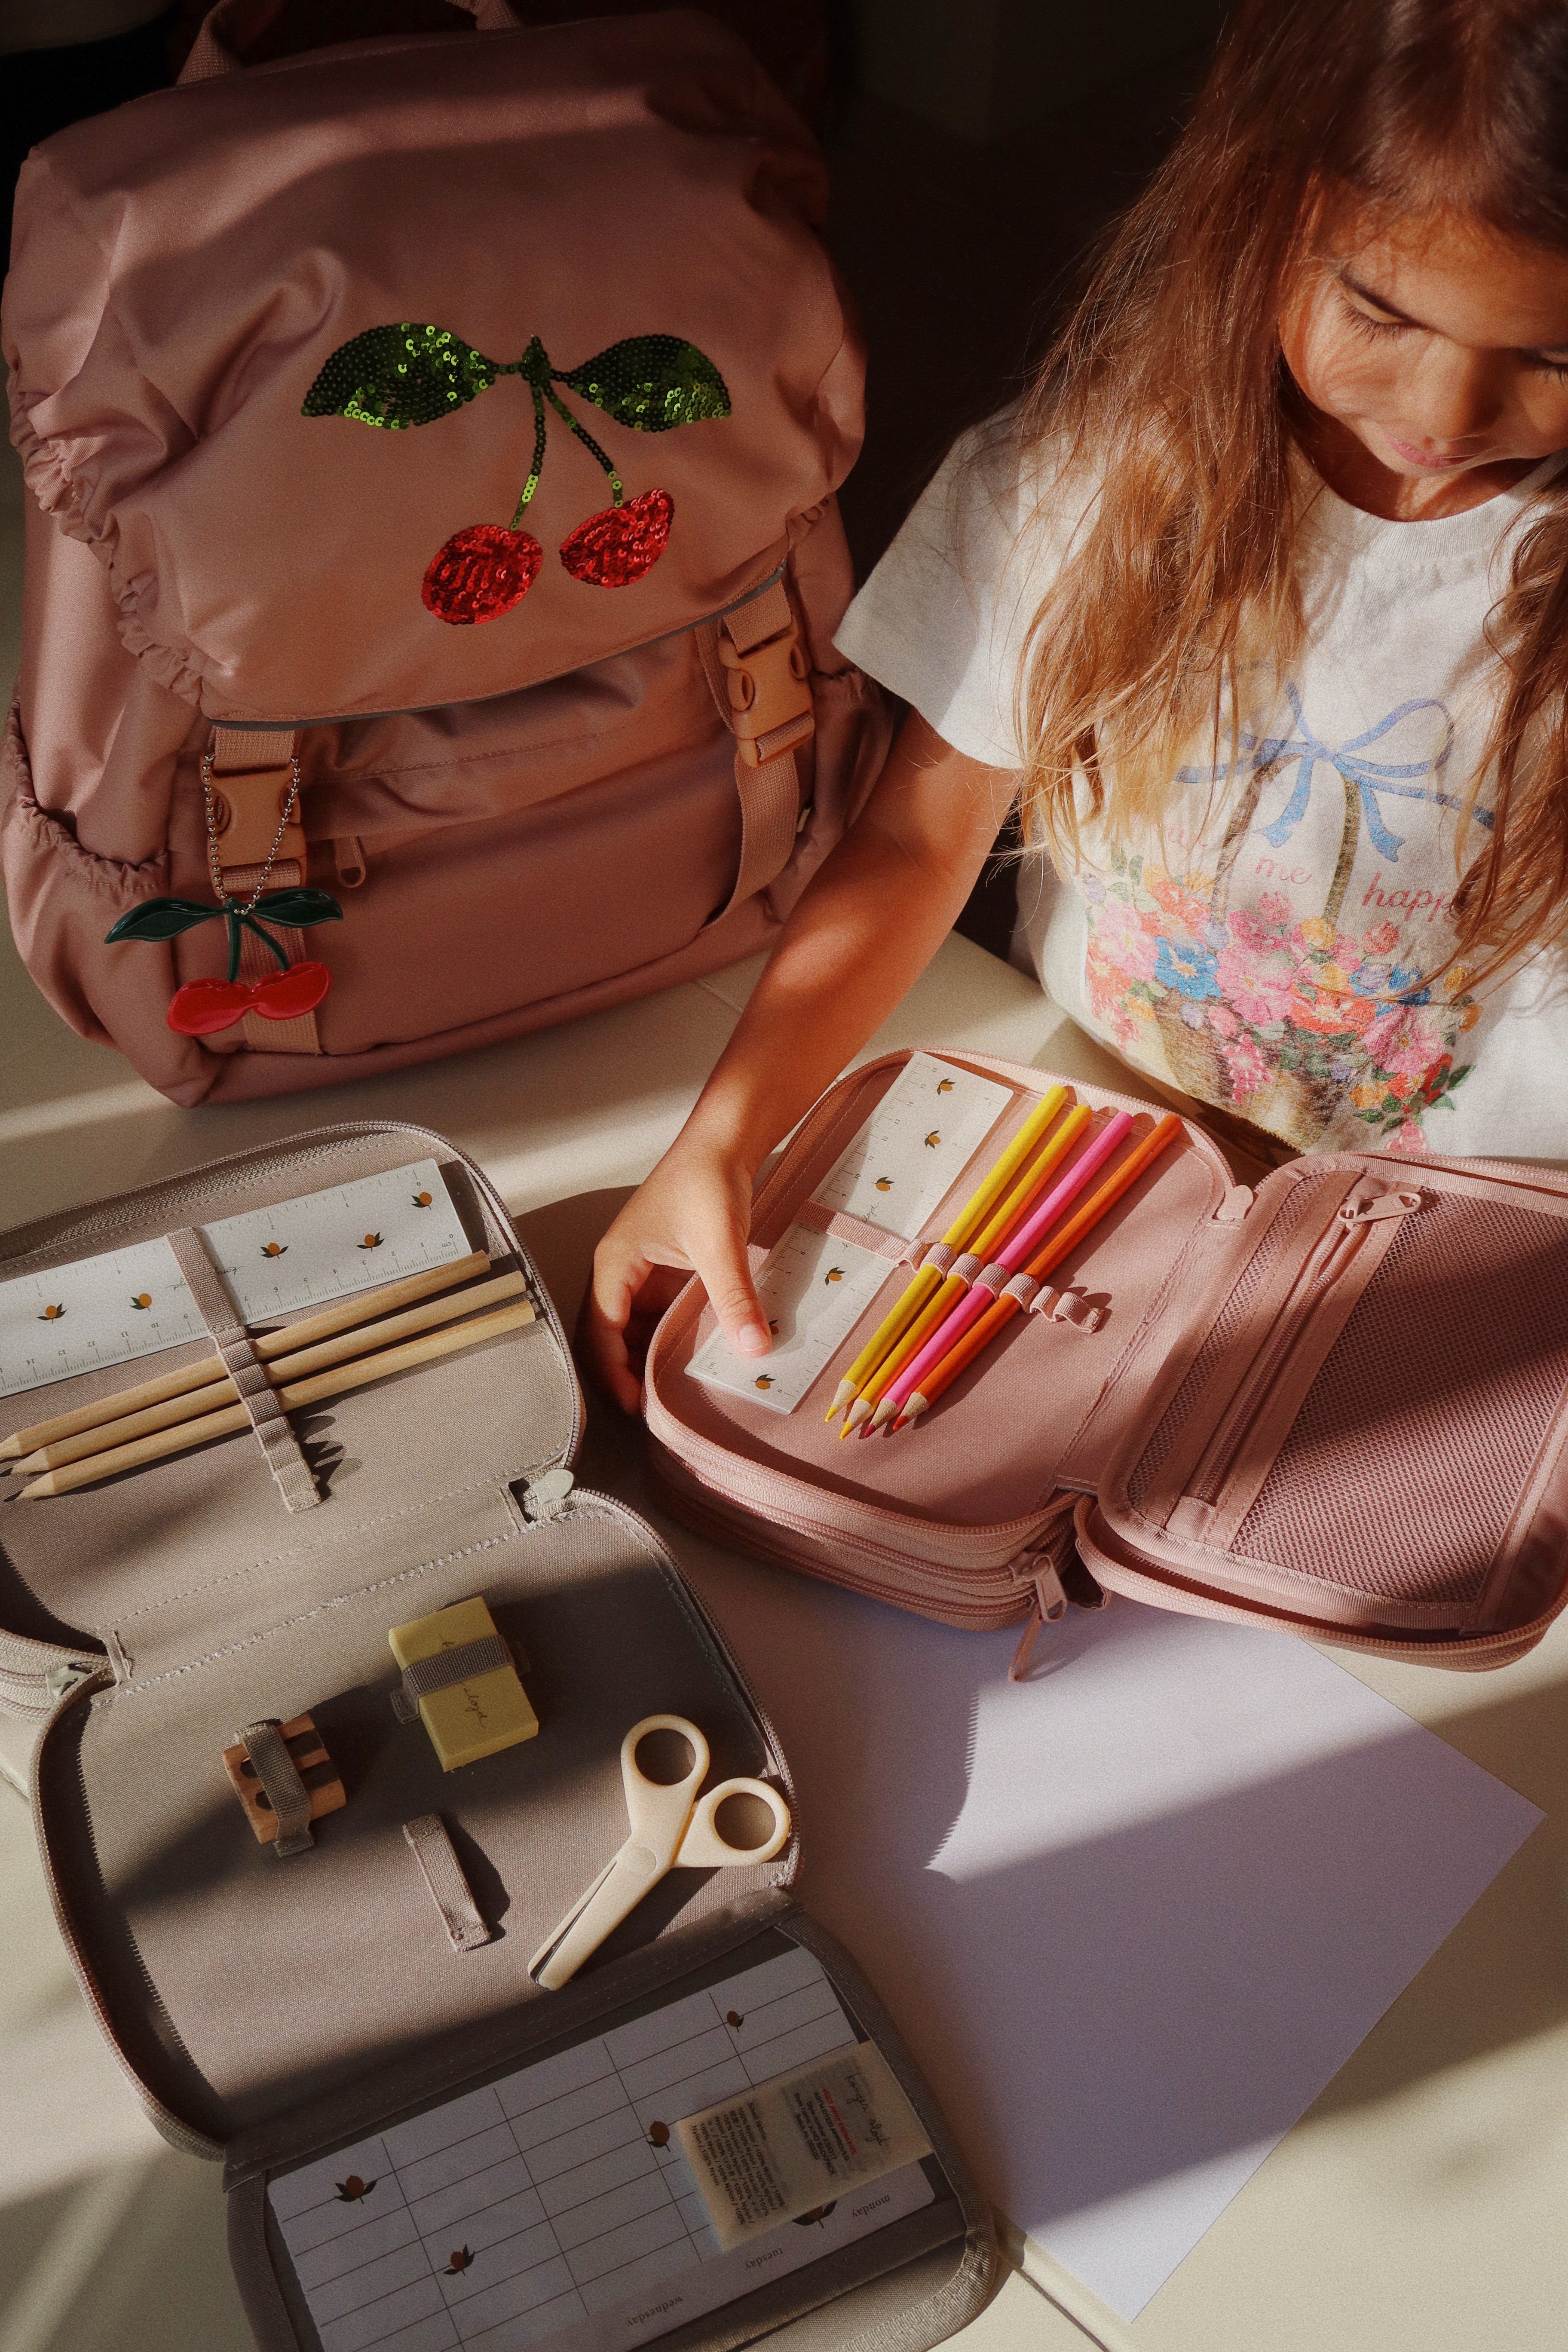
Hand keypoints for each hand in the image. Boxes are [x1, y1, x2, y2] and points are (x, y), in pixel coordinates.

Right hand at [584, 1134, 768, 1411]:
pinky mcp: (668, 1267)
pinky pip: (663, 1312)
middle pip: (614, 1334)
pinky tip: (695, 1355)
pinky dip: (673, 1335)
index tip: (636, 1405)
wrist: (725, 1138)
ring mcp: (644, 1269)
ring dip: (652, 1356)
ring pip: (639, 1326)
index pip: (602, 1331)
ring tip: (674, 1390)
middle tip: (656, 1408)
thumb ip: (733, 1297)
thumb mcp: (720, 1244)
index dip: (614, 1372)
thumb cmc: (707, 1179)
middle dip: (630, 1371)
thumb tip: (753, 1346)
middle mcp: (622, 1269)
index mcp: (615, 1262)